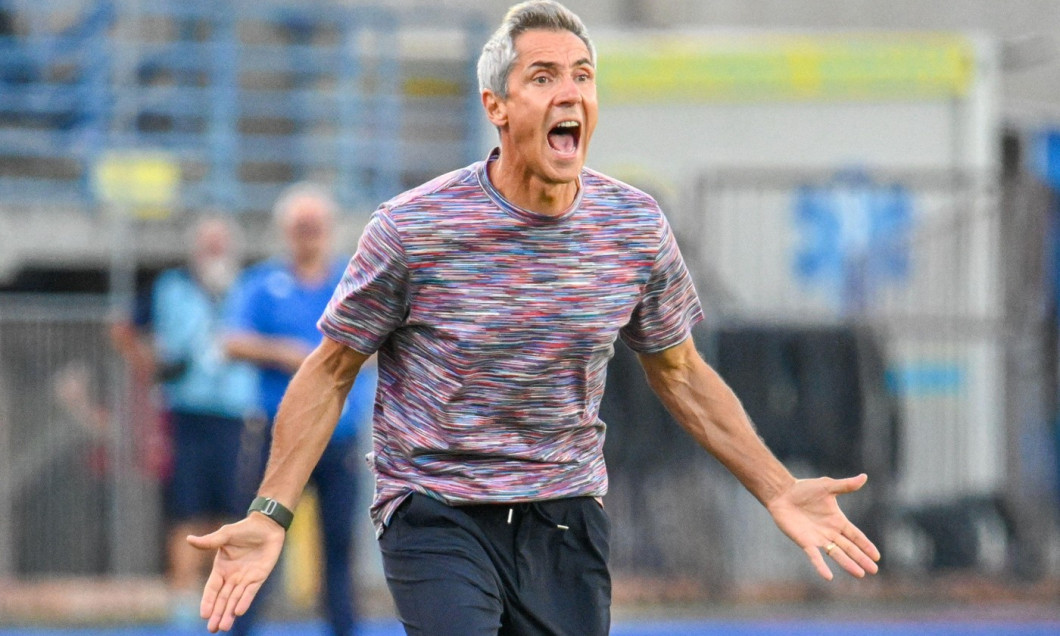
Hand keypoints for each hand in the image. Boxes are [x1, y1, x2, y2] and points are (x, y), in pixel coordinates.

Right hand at [186, 514, 285, 631]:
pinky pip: (250, 592)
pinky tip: (239, 612)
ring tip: (223, 627)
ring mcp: (245, 578)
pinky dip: (245, 601)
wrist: (268, 525)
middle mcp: (232, 576)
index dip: (208, 601)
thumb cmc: (245, 528)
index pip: (212, 588)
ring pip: (235, 599)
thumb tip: (189, 539)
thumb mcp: (226, 534)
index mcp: (221, 568)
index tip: (203, 615)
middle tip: (212, 629)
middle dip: (217, 613)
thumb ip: (210, 541)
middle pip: (223, 599)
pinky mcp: (259, 577)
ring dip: (229, 613)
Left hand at [765, 473, 880, 580]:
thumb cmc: (804, 489)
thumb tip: (864, 477)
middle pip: (849, 548)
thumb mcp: (827, 486)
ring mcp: (818, 538)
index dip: (866, 545)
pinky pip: (815, 556)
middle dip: (861, 558)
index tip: (877, 556)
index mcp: (837, 520)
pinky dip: (821, 566)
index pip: (856, 535)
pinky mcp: (805, 542)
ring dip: (848, 564)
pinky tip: (828, 577)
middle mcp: (830, 532)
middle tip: (873, 570)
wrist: (782, 493)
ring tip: (860, 574)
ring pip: (836, 554)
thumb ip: (845, 485)